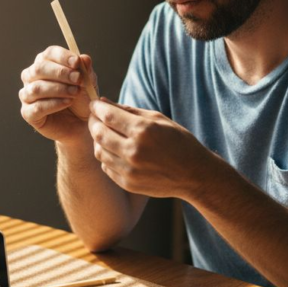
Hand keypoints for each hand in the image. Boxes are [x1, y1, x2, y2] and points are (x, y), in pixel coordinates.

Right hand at [19, 46, 97, 142]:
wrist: (81, 123)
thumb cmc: (81, 98)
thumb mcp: (88, 82)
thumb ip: (86, 70)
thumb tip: (84, 58)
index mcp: (45, 63)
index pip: (48, 54)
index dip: (62, 57)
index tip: (77, 63)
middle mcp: (32, 77)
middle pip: (39, 69)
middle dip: (60, 73)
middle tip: (78, 79)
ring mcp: (27, 95)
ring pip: (36, 88)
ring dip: (58, 89)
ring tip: (75, 93)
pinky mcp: (28, 113)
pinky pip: (37, 107)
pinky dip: (54, 104)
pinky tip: (67, 103)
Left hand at [88, 98, 213, 198]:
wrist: (194, 175)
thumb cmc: (178, 142)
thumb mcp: (158, 119)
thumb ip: (129, 110)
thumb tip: (103, 103)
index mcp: (144, 131)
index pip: (108, 116)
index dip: (97, 108)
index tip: (94, 105)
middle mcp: (134, 151)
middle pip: (99, 133)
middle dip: (93, 123)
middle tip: (95, 118)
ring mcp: (130, 170)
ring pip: (99, 151)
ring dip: (98, 141)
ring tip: (106, 134)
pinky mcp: (128, 184)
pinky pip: (106, 167)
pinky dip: (106, 156)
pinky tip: (115, 150)